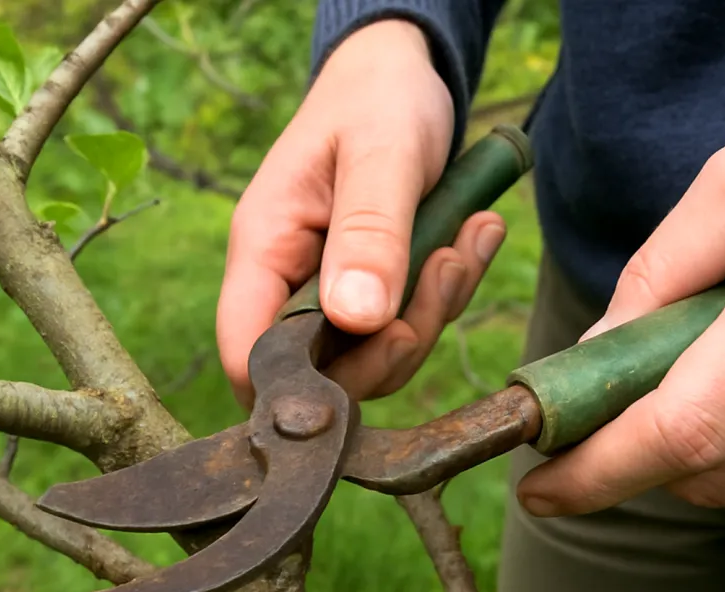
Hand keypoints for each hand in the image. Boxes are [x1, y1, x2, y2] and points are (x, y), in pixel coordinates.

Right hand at [216, 19, 506, 408]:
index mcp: (263, 247)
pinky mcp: (371, 290)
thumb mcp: (382, 154)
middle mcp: (287, 280)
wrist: (403, 72)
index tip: (390, 343)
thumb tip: (358, 320)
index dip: (304, 385)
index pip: (248, 354)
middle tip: (447, 269)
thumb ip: (371, 234)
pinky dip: (449, 290)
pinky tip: (475, 234)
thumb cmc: (378, 98)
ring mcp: (329, 289)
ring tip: (469, 237)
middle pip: (325, 370)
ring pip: (376, 354)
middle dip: (398, 339)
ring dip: (434, 309)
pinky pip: (407, 324)